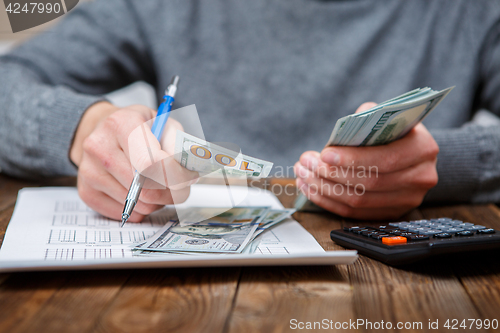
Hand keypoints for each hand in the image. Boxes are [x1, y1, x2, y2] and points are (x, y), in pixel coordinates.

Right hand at [70, 102, 197, 221]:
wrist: (102, 131)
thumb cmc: (137, 128)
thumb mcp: (162, 123)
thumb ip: (178, 143)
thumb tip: (188, 170)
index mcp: (121, 124)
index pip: (151, 162)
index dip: (176, 176)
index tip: (189, 178)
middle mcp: (99, 146)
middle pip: (146, 189)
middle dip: (171, 193)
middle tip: (180, 187)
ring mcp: (89, 171)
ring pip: (139, 204)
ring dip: (158, 201)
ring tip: (158, 184)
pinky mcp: (87, 192)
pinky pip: (126, 214)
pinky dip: (141, 208)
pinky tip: (141, 191)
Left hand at [294, 102, 438, 219]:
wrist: (411, 151)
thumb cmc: (394, 130)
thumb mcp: (388, 116)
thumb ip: (368, 117)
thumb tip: (344, 130)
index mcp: (423, 149)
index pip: (385, 160)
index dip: (352, 159)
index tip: (324, 154)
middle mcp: (420, 178)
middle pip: (369, 183)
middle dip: (331, 173)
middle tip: (306, 163)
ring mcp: (407, 200)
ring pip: (358, 201)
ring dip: (324, 188)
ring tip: (303, 173)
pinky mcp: (390, 213)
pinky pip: (354, 213)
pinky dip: (327, 201)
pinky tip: (309, 188)